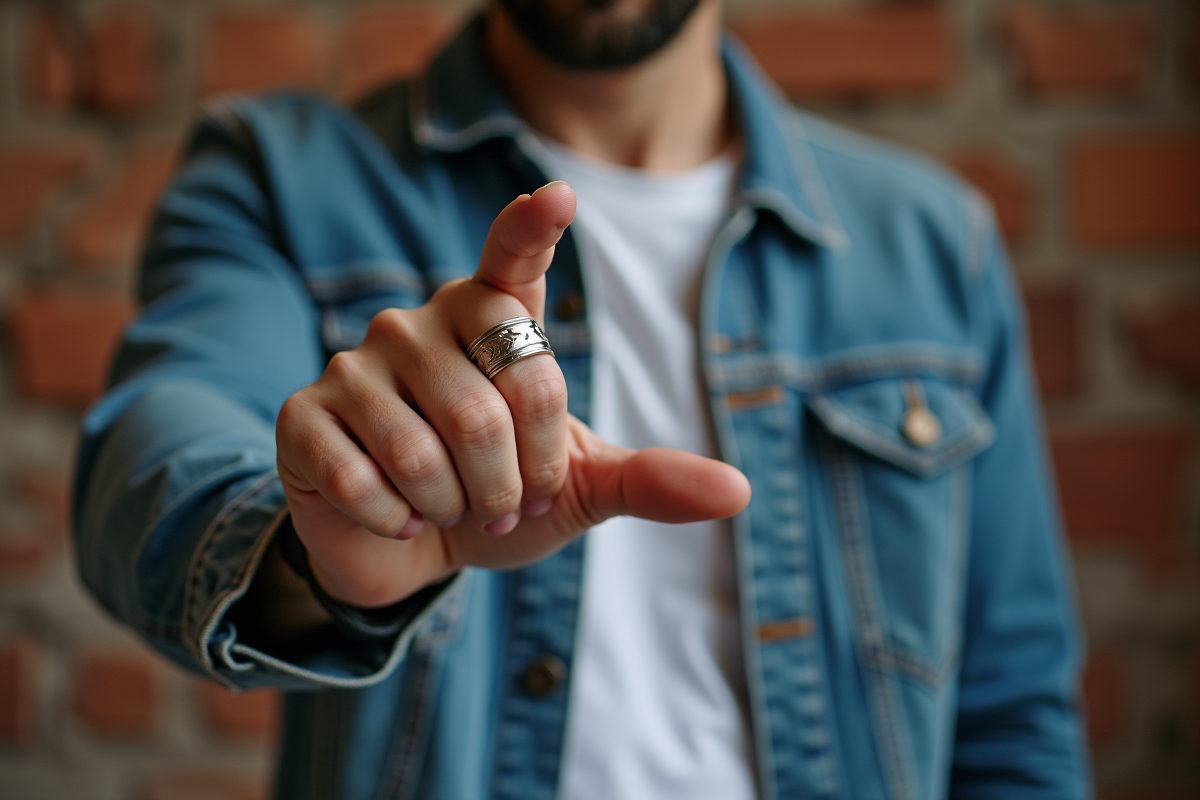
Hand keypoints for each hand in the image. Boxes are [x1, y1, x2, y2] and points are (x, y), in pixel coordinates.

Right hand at [275, 182, 750, 607]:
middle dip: (516, 483)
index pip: (512, 263)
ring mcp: (357, 365)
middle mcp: (421, 326)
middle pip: (495, 406)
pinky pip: (364, 478)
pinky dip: (396, 521)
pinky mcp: (306, 416)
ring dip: (458, 507)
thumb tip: (737, 492)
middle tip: (507, 503)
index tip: (558, 196)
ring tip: (454, 509)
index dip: (531, 230)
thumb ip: (646, 480)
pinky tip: (395, 514)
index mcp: (492, 325)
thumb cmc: (497, 501)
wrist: (408, 551)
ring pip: (429, 450)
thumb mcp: (577, 491)